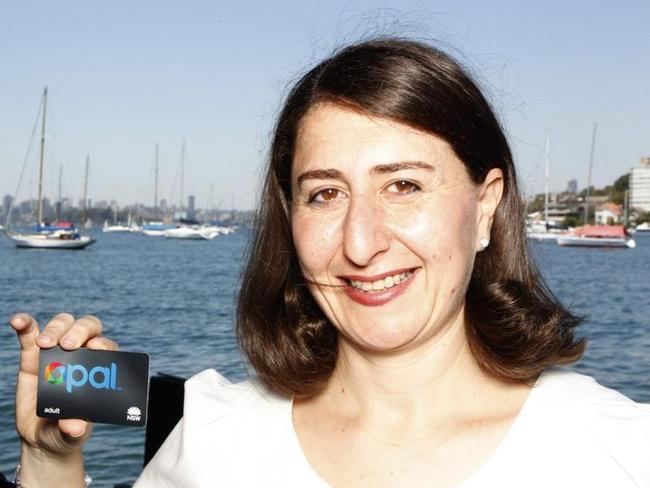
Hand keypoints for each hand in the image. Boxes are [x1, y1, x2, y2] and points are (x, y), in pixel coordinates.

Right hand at [10, 312, 117, 484]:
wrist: (43, 436)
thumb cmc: (68, 430)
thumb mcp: (73, 433)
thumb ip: (74, 429)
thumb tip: (75, 426)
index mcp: (99, 368)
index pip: (107, 347)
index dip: (103, 344)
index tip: (95, 348)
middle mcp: (82, 354)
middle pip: (87, 328)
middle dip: (79, 331)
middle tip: (68, 345)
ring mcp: (58, 352)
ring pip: (62, 325)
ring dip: (55, 328)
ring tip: (45, 344)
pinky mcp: (33, 355)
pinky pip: (30, 333)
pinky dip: (25, 324)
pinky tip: (17, 321)